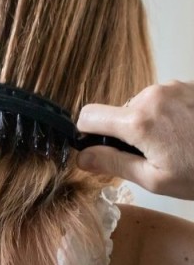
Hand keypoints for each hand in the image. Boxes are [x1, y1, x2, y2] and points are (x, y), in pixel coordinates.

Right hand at [76, 81, 193, 199]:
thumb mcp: (155, 179)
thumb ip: (113, 164)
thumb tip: (82, 157)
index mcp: (138, 121)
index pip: (89, 115)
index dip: (85, 133)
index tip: (96, 147)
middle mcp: (152, 96)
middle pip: (118, 113)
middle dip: (126, 133)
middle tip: (154, 156)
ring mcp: (173, 87)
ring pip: (142, 106)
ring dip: (150, 124)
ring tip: (177, 145)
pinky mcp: (189, 85)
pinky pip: (164, 99)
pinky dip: (169, 116)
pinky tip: (189, 133)